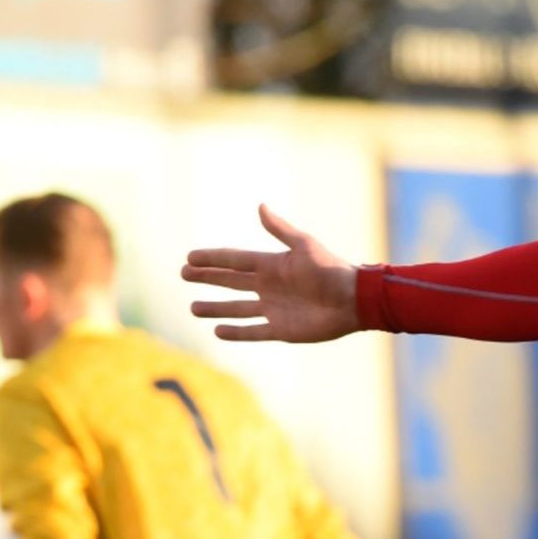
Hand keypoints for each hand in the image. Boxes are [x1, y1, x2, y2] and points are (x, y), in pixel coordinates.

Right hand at [181, 205, 360, 342]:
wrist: (353, 300)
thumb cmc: (331, 270)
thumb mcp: (304, 246)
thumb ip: (280, 230)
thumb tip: (260, 206)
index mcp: (271, 265)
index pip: (234, 260)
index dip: (212, 259)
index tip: (189, 257)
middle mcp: (269, 286)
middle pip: (230, 282)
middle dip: (207, 278)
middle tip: (183, 274)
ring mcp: (273, 308)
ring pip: (237, 308)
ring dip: (216, 308)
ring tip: (193, 307)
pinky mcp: (281, 329)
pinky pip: (253, 331)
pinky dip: (236, 332)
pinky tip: (218, 330)